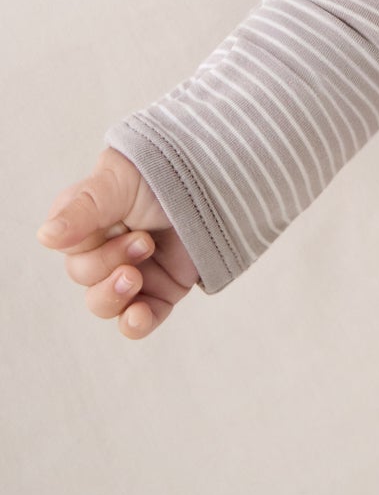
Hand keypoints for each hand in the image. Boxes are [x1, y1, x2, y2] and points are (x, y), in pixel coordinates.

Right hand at [36, 146, 197, 338]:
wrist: (217, 176)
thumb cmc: (162, 170)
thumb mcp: (120, 181)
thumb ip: (83, 208)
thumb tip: (45, 236)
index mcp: (86, 221)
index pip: (71, 250)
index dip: (93, 246)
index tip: (121, 224)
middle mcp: (104, 248)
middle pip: (86, 279)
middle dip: (109, 264)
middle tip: (145, 241)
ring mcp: (132, 271)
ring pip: (105, 304)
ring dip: (115, 296)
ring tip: (137, 277)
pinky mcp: (160, 290)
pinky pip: (139, 320)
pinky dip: (135, 324)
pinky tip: (137, 318)